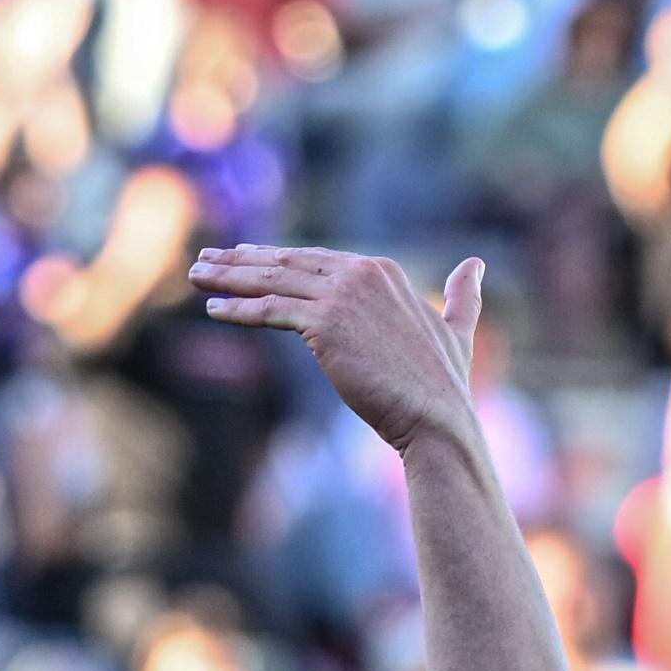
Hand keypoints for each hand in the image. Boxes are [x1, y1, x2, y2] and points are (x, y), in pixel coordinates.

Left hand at [190, 246, 483, 456]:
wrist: (436, 415)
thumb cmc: (444, 382)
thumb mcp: (458, 326)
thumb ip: (462, 295)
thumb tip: (474, 265)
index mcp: (382, 271)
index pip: (315, 259)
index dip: (277, 257)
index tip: (245, 255)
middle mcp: (360, 274)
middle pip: (287, 263)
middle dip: (242, 260)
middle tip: (207, 259)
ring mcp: (341, 297)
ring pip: (272, 282)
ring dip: (228, 278)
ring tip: (196, 275)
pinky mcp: (324, 325)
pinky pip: (270, 312)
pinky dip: (238, 309)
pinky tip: (213, 310)